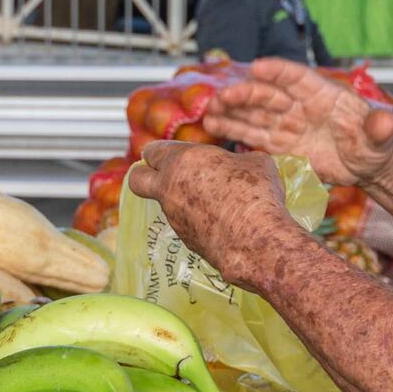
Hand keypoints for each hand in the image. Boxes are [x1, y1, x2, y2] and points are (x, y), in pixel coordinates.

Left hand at [126, 141, 307, 290]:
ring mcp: (174, 217)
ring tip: (215, 199)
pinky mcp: (186, 239)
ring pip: (165, 204)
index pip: (153, 151)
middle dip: (144, 174)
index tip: (170, 153)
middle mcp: (168, 189)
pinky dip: (197, 220)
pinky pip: (184, 223)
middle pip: (137, 179)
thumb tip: (241, 163)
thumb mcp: (255, 162)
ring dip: (180, 199)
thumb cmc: (255, 193)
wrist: (255, 241)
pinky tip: (222, 220)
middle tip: (162, 173)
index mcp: (180, 161)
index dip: (160, 152)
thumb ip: (237, 159)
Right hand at [204, 58, 392, 187]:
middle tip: (224, 96)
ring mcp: (287, 123)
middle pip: (269, 94)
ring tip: (210, 110)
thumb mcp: (380, 139)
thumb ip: (379, 129)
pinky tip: (212, 124)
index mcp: (324, 95)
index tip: (257, 67)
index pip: (297, 78)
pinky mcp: (279, 143)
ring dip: (232, 110)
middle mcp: (300, 105)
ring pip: (255, 113)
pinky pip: (252, 134)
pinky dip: (233, 129)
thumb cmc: (374, 145)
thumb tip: (385, 123)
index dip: (278, 71)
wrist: (365, 164)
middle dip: (246, 94)